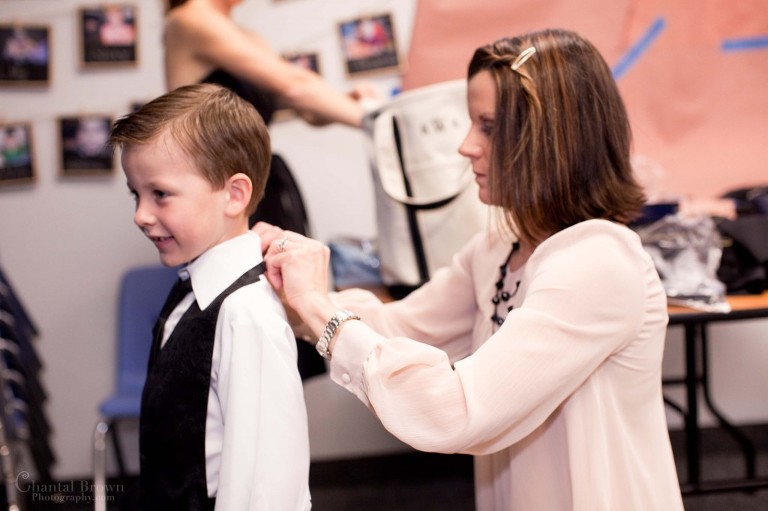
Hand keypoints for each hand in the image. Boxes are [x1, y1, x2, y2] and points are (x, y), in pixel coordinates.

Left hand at [255, 223, 336, 337]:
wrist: (313, 305)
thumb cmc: (307, 293)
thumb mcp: (304, 269)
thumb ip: (295, 256)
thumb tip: (273, 250)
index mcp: (319, 247)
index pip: (293, 238)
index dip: (280, 248)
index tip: (273, 260)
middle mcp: (314, 245)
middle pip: (284, 237)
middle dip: (273, 251)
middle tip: (270, 267)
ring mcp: (305, 249)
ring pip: (276, 246)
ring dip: (273, 264)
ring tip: (280, 279)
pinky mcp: (293, 256)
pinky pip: (272, 259)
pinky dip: (272, 273)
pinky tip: (281, 284)